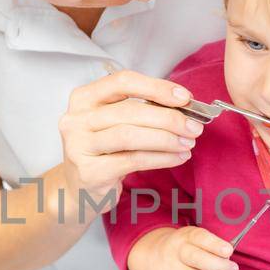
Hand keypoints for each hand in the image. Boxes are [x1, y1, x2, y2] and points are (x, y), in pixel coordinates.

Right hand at [58, 69, 202, 204]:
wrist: (78, 188)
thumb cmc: (103, 150)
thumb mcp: (115, 123)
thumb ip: (141, 110)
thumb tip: (183, 106)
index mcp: (84, 98)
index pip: (122, 82)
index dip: (156, 87)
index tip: (184, 97)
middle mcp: (75, 119)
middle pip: (129, 111)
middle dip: (168, 118)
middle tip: (194, 126)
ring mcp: (79, 146)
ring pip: (130, 136)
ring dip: (166, 138)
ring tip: (188, 143)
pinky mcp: (89, 172)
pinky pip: (132, 160)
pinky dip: (160, 158)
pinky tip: (177, 157)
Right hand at [128, 226, 238, 269]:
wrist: (152, 257)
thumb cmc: (184, 249)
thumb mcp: (194, 240)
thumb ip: (211, 248)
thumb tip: (228, 261)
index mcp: (185, 236)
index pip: (200, 238)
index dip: (216, 245)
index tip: (229, 251)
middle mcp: (176, 251)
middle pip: (198, 260)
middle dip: (221, 267)